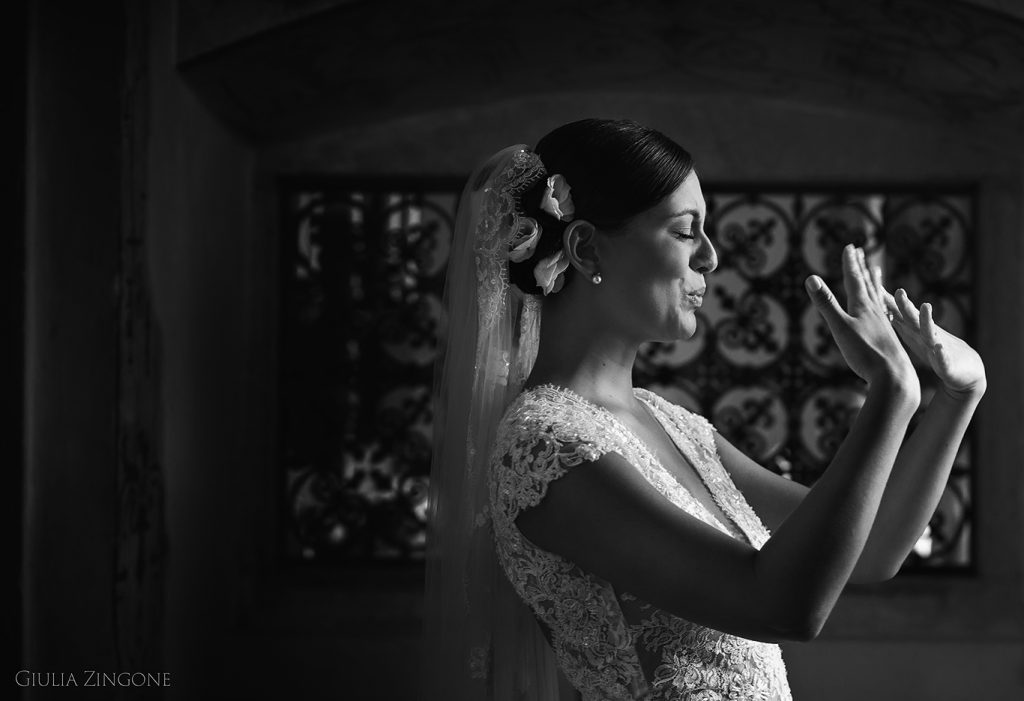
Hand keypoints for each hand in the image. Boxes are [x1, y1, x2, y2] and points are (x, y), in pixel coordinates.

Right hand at [805, 244, 917, 392]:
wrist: (894, 377)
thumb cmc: (865, 353)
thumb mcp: (840, 327)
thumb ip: (826, 303)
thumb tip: (810, 277)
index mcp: (862, 306)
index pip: (855, 279)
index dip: (850, 263)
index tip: (850, 246)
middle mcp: (874, 312)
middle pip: (867, 284)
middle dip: (861, 267)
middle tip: (861, 251)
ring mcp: (882, 324)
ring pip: (877, 298)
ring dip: (874, 283)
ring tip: (876, 272)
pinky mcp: (886, 338)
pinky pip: (883, 315)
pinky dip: (881, 306)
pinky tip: (883, 310)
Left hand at [860, 250, 986, 400]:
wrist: (966, 369)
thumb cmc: (934, 349)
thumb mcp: (915, 335)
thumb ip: (899, 322)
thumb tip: (878, 311)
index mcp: (915, 329)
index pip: (899, 312)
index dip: (887, 300)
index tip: (875, 285)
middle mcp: (926, 334)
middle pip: (913, 317)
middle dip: (906, 304)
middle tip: (899, 291)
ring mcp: (937, 347)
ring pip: (930, 332)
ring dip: (927, 320)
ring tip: (926, 306)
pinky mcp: (946, 364)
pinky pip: (943, 358)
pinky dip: (940, 354)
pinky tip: (938, 348)